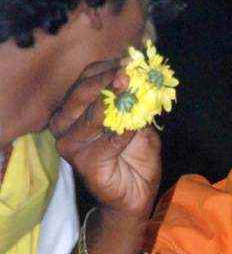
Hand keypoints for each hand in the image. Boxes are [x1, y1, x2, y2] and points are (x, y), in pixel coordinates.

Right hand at [49, 60, 160, 219]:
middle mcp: (66, 125)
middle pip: (81, 93)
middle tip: (127, 72)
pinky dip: (122, 131)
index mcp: (76, 109)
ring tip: (131, 89)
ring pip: (90, 115)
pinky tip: (135, 126)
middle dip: (106, 80)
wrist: (135, 194)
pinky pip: (106, 140)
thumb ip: (136, 100)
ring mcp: (71, 145)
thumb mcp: (138, 120)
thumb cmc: (134, 155)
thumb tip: (143, 73)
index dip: (106, 68)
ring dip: (113, 101)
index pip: (85, 79)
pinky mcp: (83, 163)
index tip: (130, 59)